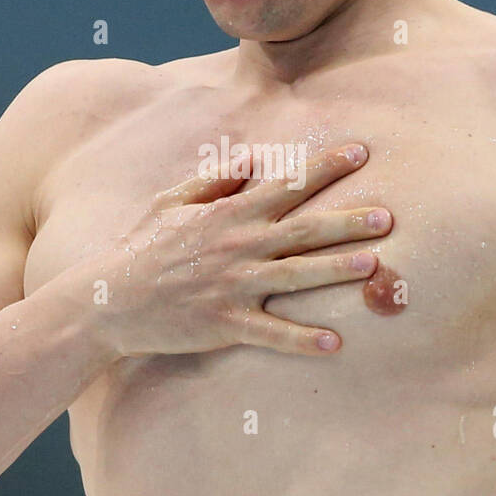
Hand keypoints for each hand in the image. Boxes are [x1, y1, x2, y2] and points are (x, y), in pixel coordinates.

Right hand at [86, 143, 391, 357]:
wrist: (107, 301)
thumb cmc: (141, 249)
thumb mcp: (171, 202)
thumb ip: (214, 179)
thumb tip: (253, 156)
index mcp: (227, 214)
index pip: (285, 183)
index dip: (324, 166)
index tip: (361, 151)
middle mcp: (237, 247)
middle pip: (303, 230)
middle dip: (347, 221)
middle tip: (388, 215)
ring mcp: (232, 287)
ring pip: (295, 277)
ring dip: (336, 271)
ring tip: (374, 266)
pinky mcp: (224, 324)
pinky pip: (270, 334)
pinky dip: (301, 340)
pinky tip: (334, 344)